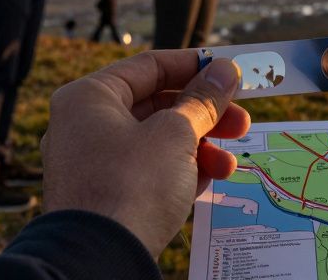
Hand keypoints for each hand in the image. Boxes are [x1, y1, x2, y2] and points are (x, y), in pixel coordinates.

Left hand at [41, 51, 249, 257]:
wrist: (100, 260)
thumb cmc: (132, 184)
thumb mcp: (176, 134)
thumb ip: (204, 99)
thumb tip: (227, 70)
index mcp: (90, 97)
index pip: (150, 66)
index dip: (196, 66)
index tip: (231, 72)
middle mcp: (85, 125)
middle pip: (157, 105)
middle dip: (205, 114)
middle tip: (242, 120)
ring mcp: (93, 163)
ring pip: (157, 141)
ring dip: (201, 147)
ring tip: (229, 163)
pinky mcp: (105, 196)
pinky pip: (149, 171)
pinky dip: (181, 172)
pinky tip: (209, 181)